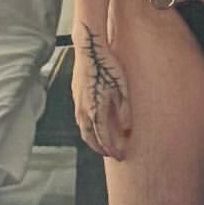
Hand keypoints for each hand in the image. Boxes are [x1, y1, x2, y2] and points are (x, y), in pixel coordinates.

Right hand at [71, 23, 132, 159]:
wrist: (89, 49)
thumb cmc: (107, 65)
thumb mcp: (122, 88)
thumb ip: (124, 110)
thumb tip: (127, 130)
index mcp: (95, 111)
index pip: (103, 138)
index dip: (112, 149)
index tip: (120, 155)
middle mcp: (83, 110)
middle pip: (90, 138)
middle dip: (100, 148)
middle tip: (110, 154)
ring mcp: (77, 103)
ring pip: (83, 128)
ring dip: (92, 139)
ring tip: (101, 143)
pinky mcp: (76, 94)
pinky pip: (80, 118)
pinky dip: (87, 127)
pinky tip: (92, 123)